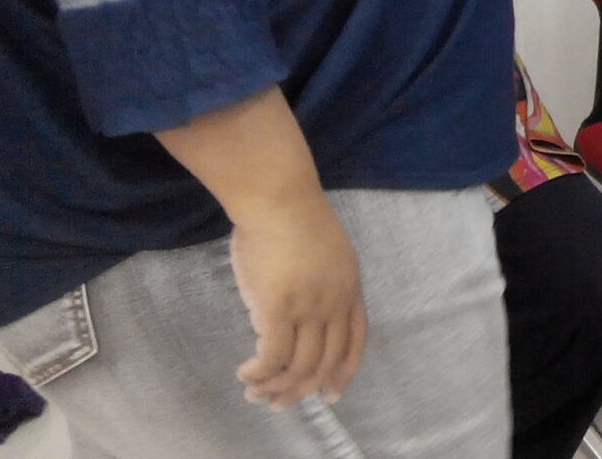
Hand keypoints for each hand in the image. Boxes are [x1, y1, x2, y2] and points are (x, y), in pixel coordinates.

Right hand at [228, 194, 366, 409]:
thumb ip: (320, 286)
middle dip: (303, 390)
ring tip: (255, 392)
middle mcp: (335, 303)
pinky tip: (246, 374)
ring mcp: (310, 307)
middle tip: (279, 404)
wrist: (279, 198)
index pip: (356, 342)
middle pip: (326, 361)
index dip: (344, 372)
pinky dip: (259, 372)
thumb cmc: (293, 218)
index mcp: (351, 288)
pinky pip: (272, 356)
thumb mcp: (327, 254)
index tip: (331, 394)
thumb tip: (296, 316)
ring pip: (299, 365)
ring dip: (276, 386)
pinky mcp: (279, 308)